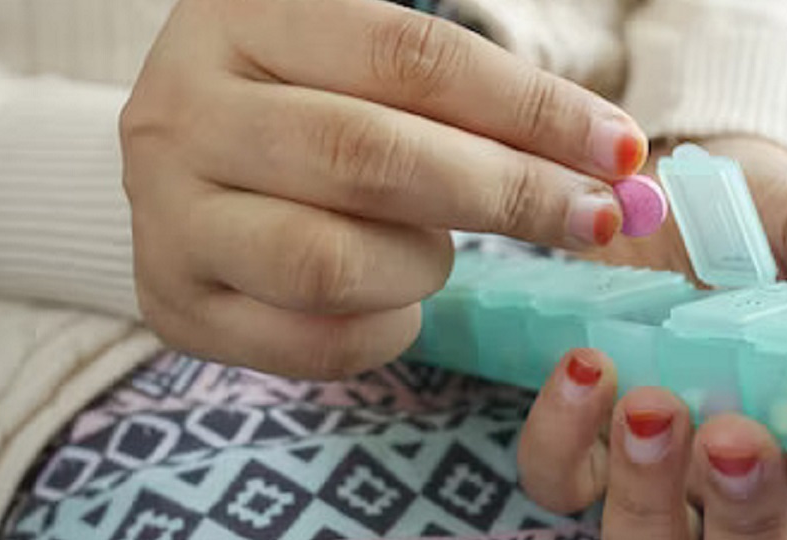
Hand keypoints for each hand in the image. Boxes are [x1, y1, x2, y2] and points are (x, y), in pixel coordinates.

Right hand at [120, 0, 646, 377]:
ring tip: (439, 250)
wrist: (190, 160)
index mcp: (240, 17)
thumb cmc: (308, 99)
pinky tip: (398, 299)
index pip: (406, 56)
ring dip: (424, 266)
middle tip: (592, 219)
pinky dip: (386, 329)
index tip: (620, 150)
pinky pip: (310, 341)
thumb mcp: (366, 60)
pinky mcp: (173, 303)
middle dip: (506, 194)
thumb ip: (478, 96)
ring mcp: (166, 215)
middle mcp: (182, 112)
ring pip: (331, 263)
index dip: (528, 108)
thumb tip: (618, 164)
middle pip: (369, 159)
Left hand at [516, 137, 786, 537]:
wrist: (667, 175)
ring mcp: (653, 456)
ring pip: (644, 531)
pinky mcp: (580, 430)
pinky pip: (558, 476)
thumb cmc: (767, 214)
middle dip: (744, 512)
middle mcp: (737, 463)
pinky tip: (583, 366)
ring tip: (648, 401)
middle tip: (731, 437)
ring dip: (646, 487)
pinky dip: (562, 438)